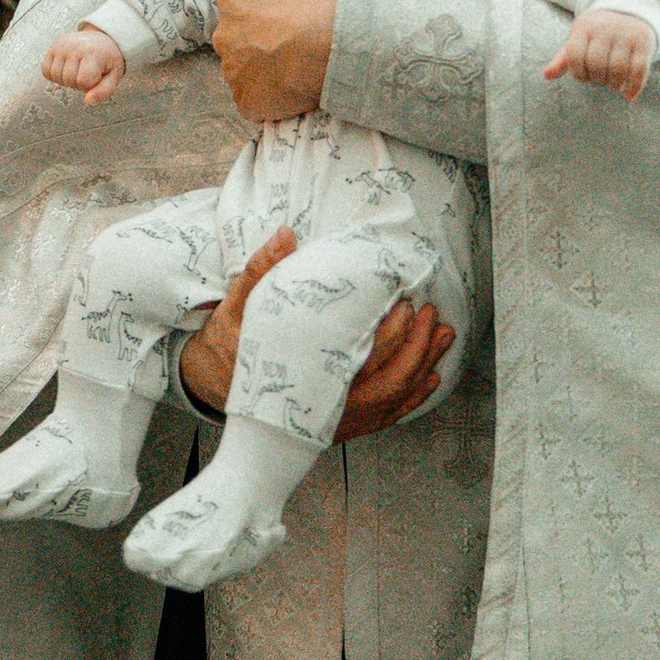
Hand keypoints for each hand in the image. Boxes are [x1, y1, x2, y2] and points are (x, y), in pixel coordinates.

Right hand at [43, 24, 126, 102]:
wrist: (99, 40)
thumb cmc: (107, 62)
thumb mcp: (114, 76)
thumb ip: (103, 92)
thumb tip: (86, 101)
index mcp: (93, 53)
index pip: (83, 81)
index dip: (89, 86)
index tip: (96, 78)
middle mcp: (75, 46)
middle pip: (68, 80)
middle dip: (77, 84)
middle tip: (87, 74)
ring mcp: (61, 46)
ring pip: (55, 77)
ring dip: (66, 81)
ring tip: (77, 71)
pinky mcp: (52, 47)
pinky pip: (46, 71)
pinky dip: (55, 76)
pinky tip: (66, 70)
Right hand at [179, 228, 453, 435]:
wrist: (215, 386)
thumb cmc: (230, 344)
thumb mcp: (237, 305)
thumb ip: (260, 270)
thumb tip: (286, 234)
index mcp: (304, 371)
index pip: (360, 355)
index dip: (391, 331)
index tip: (406, 303)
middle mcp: (325, 401)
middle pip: (388, 378)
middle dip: (417, 345)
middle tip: (431, 314)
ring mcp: (336, 418)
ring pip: (393, 398)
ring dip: (423, 366)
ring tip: (443, 336)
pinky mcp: (340, 425)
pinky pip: (386, 416)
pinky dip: (411, 397)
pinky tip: (429, 376)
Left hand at [211, 0, 343, 122]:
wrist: (342, 40)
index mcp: (231, 0)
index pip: (238, 11)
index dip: (264, 18)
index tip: (286, 23)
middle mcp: (224, 35)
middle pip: (237, 43)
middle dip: (257, 46)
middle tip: (291, 47)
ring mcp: (233, 72)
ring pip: (243, 73)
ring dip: (263, 74)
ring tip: (295, 70)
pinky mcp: (246, 102)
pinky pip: (253, 102)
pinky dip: (269, 99)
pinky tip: (292, 90)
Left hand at [544, 8, 655, 101]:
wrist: (630, 12)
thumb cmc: (597, 34)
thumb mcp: (579, 40)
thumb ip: (564, 58)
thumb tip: (547, 75)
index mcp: (585, 26)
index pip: (575, 55)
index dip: (578, 73)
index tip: (584, 77)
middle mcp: (606, 28)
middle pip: (597, 64)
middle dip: (597, 79)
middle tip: (600, 79)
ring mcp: (626, 34)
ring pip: (618, 69)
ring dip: (614, 85)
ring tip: (613, 86)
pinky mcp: (644, 42)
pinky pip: (639, 70)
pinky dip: (634, 87)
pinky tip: (629, 96)